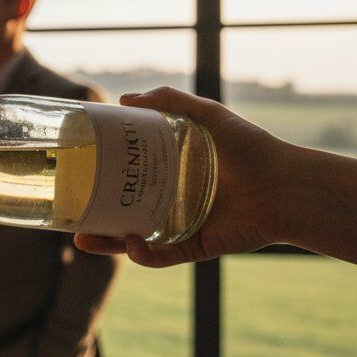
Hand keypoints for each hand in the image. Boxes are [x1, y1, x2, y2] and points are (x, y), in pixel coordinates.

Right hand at [74, 87, 280, 266]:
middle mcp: (171, 202)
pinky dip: (142, 255)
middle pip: (122, 212)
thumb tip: (125, 99)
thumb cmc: (252, 148)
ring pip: (133, 241)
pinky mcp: (193, 248)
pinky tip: (130, 244)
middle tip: (70, 215)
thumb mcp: (208, 115)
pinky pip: (160, 257)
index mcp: (170, 174)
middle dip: (93, 219)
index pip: (126, 178)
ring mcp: (180, 227)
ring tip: (82, 240)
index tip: (75, 175)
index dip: (99, 179)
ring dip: (106, 244)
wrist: (286, 185)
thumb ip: (170, 101)